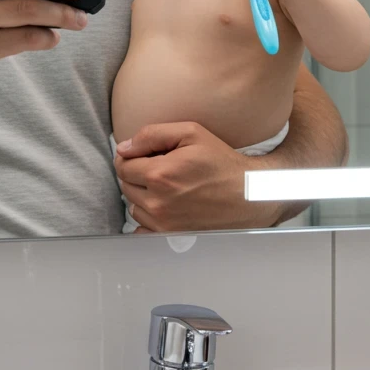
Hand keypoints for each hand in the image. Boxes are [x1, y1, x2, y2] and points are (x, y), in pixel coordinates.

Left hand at [114, 122, 279, 232]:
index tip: (144, 154)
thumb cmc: (220, 161)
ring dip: (141, 195)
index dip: (130, 156)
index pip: (123, 165)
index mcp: (159, 174)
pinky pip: (143, 229)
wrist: (247, 194)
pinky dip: (147, 217)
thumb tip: (124, 147)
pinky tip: (164, 206)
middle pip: (125, 186)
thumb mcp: (190, 133)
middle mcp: (157, 203)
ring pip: (133, 207)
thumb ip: (152, 135)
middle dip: (135, 174)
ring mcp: (164, 223)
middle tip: (157, 166)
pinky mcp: (171, 236)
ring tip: (164, 185)